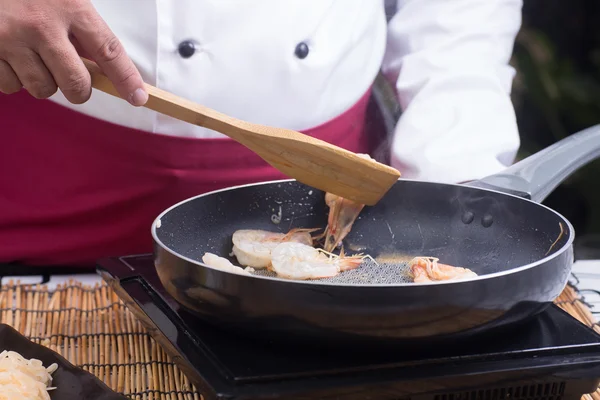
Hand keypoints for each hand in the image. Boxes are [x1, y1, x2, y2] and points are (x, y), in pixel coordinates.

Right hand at [0, 0, 147, 105]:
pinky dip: (12, 78)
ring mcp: (10, 39)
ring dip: (42, 81)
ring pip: (42, 89)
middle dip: (78, 89)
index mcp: (69, 6)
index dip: (126, 78)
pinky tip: (9, 55)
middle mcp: (41, 24)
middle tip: (73, 80)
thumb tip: (103, 68)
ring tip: (31, 56)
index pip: (108, 50)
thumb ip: (82, 28)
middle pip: (75, 84)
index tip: (138, 97)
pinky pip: (10, 86)